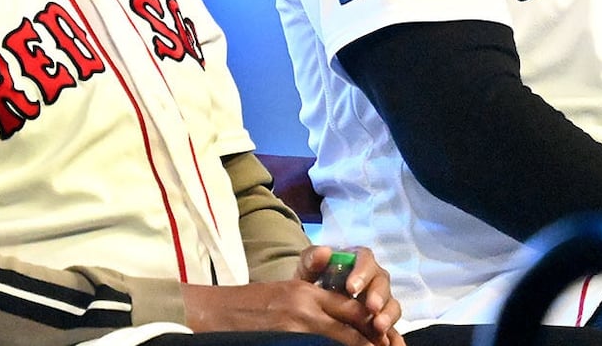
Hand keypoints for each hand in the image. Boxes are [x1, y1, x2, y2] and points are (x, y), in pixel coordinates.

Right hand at [182, 268, 403, 345]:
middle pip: (351, 321)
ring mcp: (297, 324)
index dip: (371, 321)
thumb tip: (332, 263)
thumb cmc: (251, 304)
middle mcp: (306, 305)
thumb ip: (311, 280)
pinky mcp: (288, 338)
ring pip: (340, 338)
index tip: (385, 335)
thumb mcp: (285, 287)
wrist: (216, 313)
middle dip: (373, 336)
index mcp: (308, 291)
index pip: (349, 306)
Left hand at [297, 245, 402, 342]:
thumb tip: (324, 252)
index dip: (362, 272)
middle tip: (371, 308)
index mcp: (357, 262)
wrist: (312, 304)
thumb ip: (312, 260)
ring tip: (379, 327)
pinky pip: (393, 325)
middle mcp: (373, 279)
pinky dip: (394, 334)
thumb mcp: (308, 270)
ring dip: (388, 314)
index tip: (351, 287)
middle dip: (378, 296)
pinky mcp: (381, 319)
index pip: (365, 259)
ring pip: (391, 304)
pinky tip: (390, 342)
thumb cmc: (313, 283)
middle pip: (382, 282)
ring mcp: (380, 300)